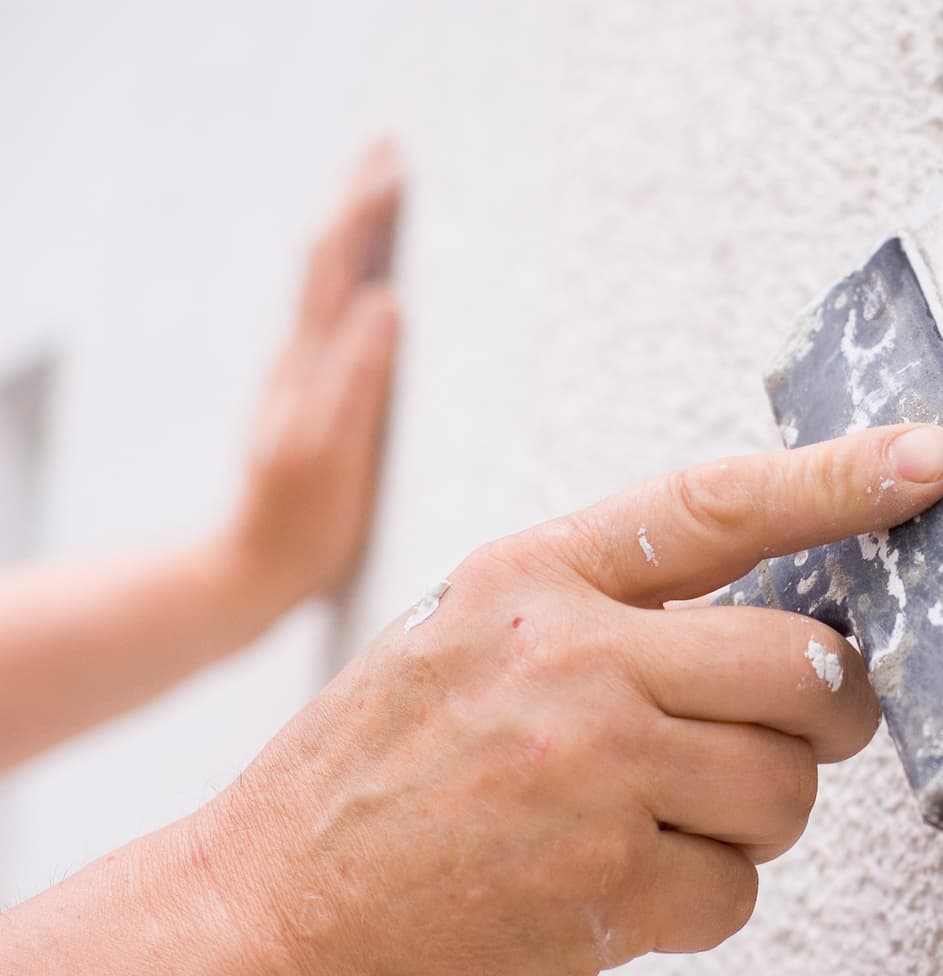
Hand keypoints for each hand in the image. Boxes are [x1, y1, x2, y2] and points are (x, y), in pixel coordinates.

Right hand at [192, 423, 942, 975]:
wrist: (265, 910)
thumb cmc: (375, 772)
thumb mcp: (470, 637)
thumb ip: (608, 610)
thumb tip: (771, 615)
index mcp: (533, 577)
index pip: (719, 505)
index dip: (839, 480)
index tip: (925, 464)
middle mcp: (570, 659)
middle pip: (804, 666)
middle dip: (823, 714)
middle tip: (789, 733)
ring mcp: (590, 772)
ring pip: (789, 785)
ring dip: (755, 815)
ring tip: (663, 820)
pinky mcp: (605, 887)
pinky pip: (739, 888)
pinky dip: (703, 898)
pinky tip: (623, 887)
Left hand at [223, 140, 401, 605]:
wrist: (252, 568)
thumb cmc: (300, 521)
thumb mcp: (331, 452)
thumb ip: (356, 378)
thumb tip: (387, 300)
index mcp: (310, 362)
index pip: (336, 262)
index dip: (363, 207)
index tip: (397, 160)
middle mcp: (302, 357)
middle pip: (327, 257)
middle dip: (357, 197)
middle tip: (389, 146)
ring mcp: (305, 376)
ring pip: (330, 281)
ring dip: (355, 229)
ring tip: (382, 193)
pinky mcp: (316, 398)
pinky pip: (338, 314)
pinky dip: (356, 274)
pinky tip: (373, 280)